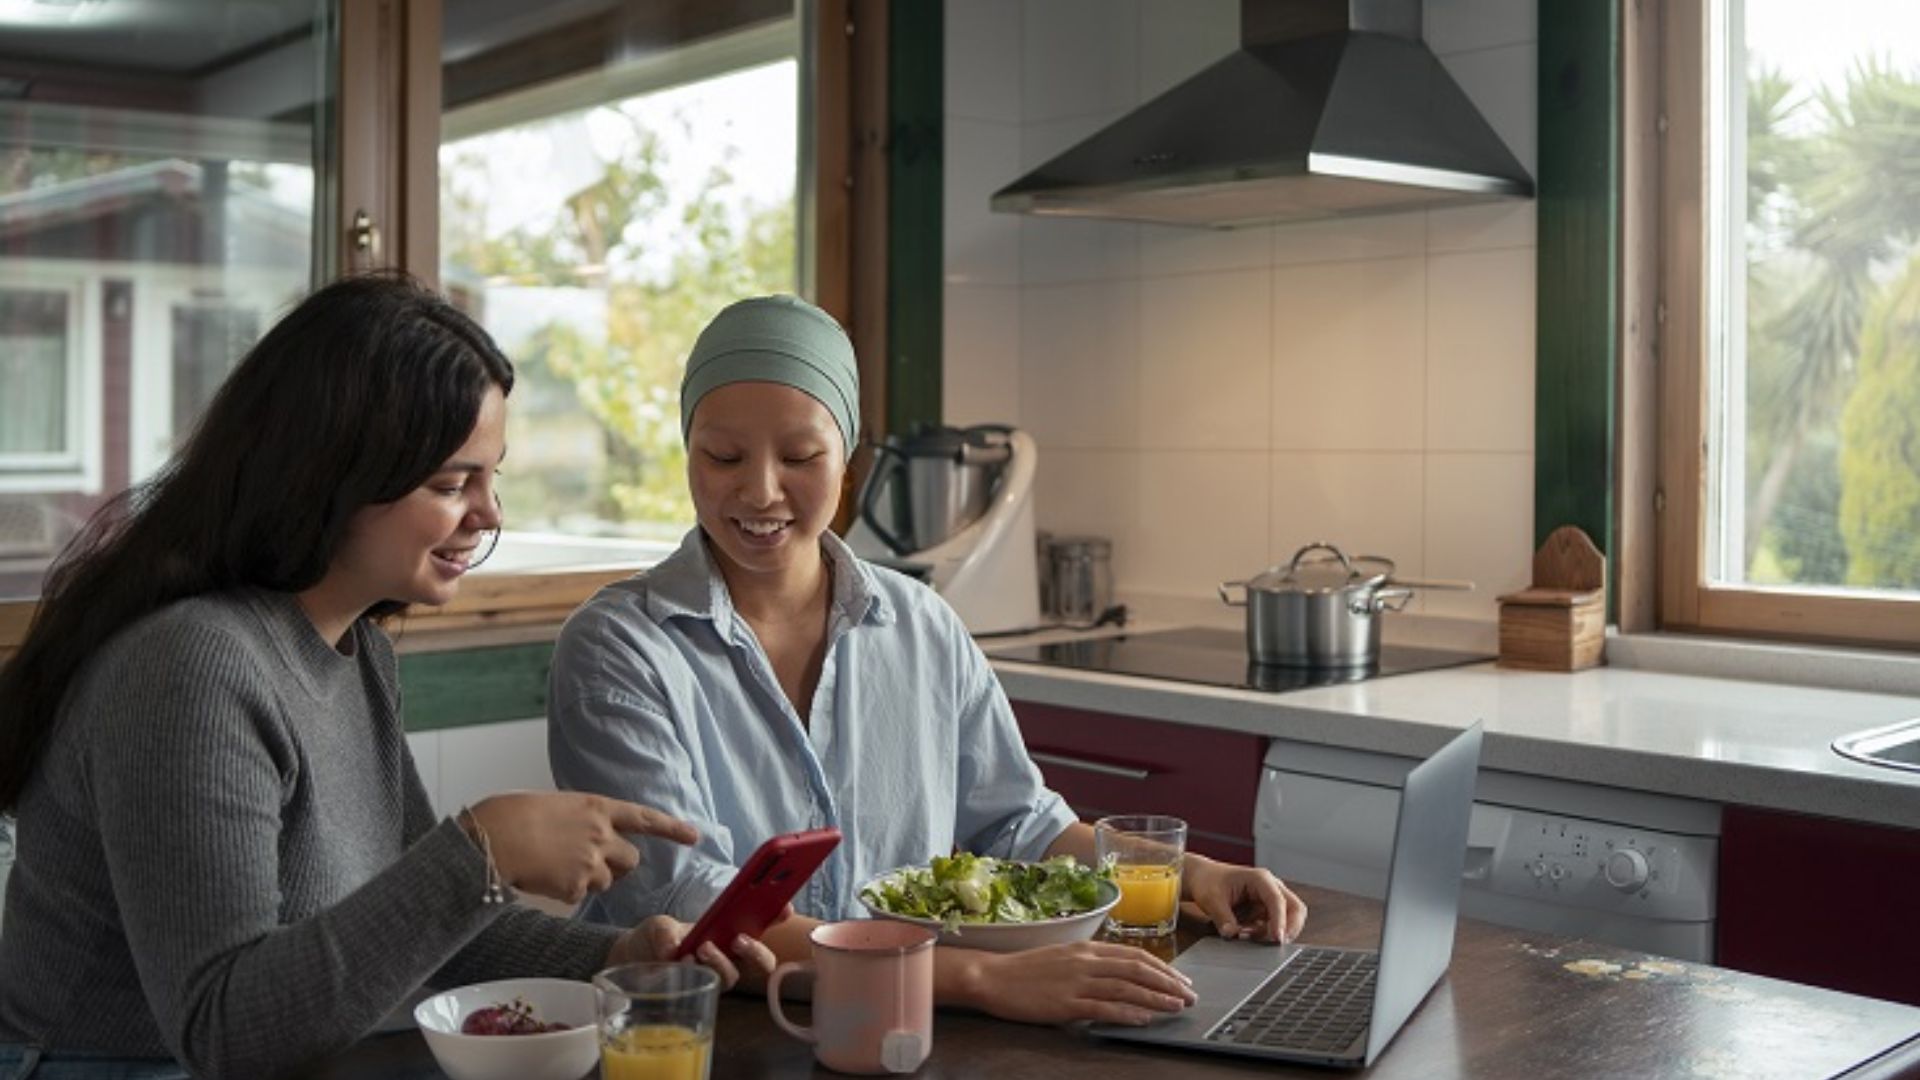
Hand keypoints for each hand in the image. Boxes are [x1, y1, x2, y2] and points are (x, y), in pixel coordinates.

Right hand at [467, 792, 697, 903]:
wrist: (492, 837)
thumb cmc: (512, 816)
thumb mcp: (557, 806)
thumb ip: (581, 821)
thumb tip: (586, 838)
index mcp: (596, 807)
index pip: (644, 817)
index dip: (671, 828)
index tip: (694, 836)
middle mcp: (601, 833)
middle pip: (631, 860)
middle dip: (619, 867)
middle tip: (592, 865)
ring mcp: (591, 861)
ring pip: (606, 881)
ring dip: (589, 880)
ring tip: (555, 866)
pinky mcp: (576, 886)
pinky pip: (578, 896)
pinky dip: (564, 892)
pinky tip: (543, 878)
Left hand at [606, 915, 781, 989]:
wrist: (633, 959)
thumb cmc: (655, 937)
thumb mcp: (659, 925)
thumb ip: (666, 932)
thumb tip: (674, 948)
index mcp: (729, 928)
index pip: (762, 922)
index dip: (779, 915)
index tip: (785, 908)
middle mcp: (729, 954)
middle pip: (761, 960)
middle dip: (757, 951)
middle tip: (739, 939)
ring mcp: (715, 974)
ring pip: (734, 976)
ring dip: (721, 962)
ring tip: (702, 948)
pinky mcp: (700, 991)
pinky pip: (709, 987)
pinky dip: (697, 972)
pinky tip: (681, 961)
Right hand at [965, 941, 1196, 1025]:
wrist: (993, 976)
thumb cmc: (1025, 969)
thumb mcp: (1063, 956)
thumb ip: (1090, 962)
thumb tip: (1117, 973)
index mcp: (1086, 948)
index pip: (1134, 955)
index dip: (1162, 967)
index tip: (1180, 980)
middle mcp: (1086, 961)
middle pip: (1137, 969)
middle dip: (1168, 983)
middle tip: (1189, 995)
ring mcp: (1077, 982)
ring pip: (1126, 988)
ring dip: (1155, 997)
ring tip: (1176, 1007)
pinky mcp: (1066, 1003)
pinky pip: (1104, 1008)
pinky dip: (1128, 1013)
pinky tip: (1144, 1018)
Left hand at [1182, 856, 1307, 943]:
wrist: (1203, 879)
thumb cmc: (1209, 882)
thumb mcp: (1212, 899)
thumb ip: (1222, 917)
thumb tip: (1232, 935)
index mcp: (1260, 879)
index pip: (1277, 900)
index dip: (1280, 920)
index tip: (1277, 939)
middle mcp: (1271, 888)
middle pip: (1295, 909)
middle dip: (1289, 928)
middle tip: (1275, 945)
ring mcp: (1270, 900)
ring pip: (1288, 920)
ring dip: (1273, 933)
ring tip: (1247, 935)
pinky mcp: (1266, 912)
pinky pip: (1274, 927)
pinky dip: (1264, 935)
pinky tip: (1246, 933)